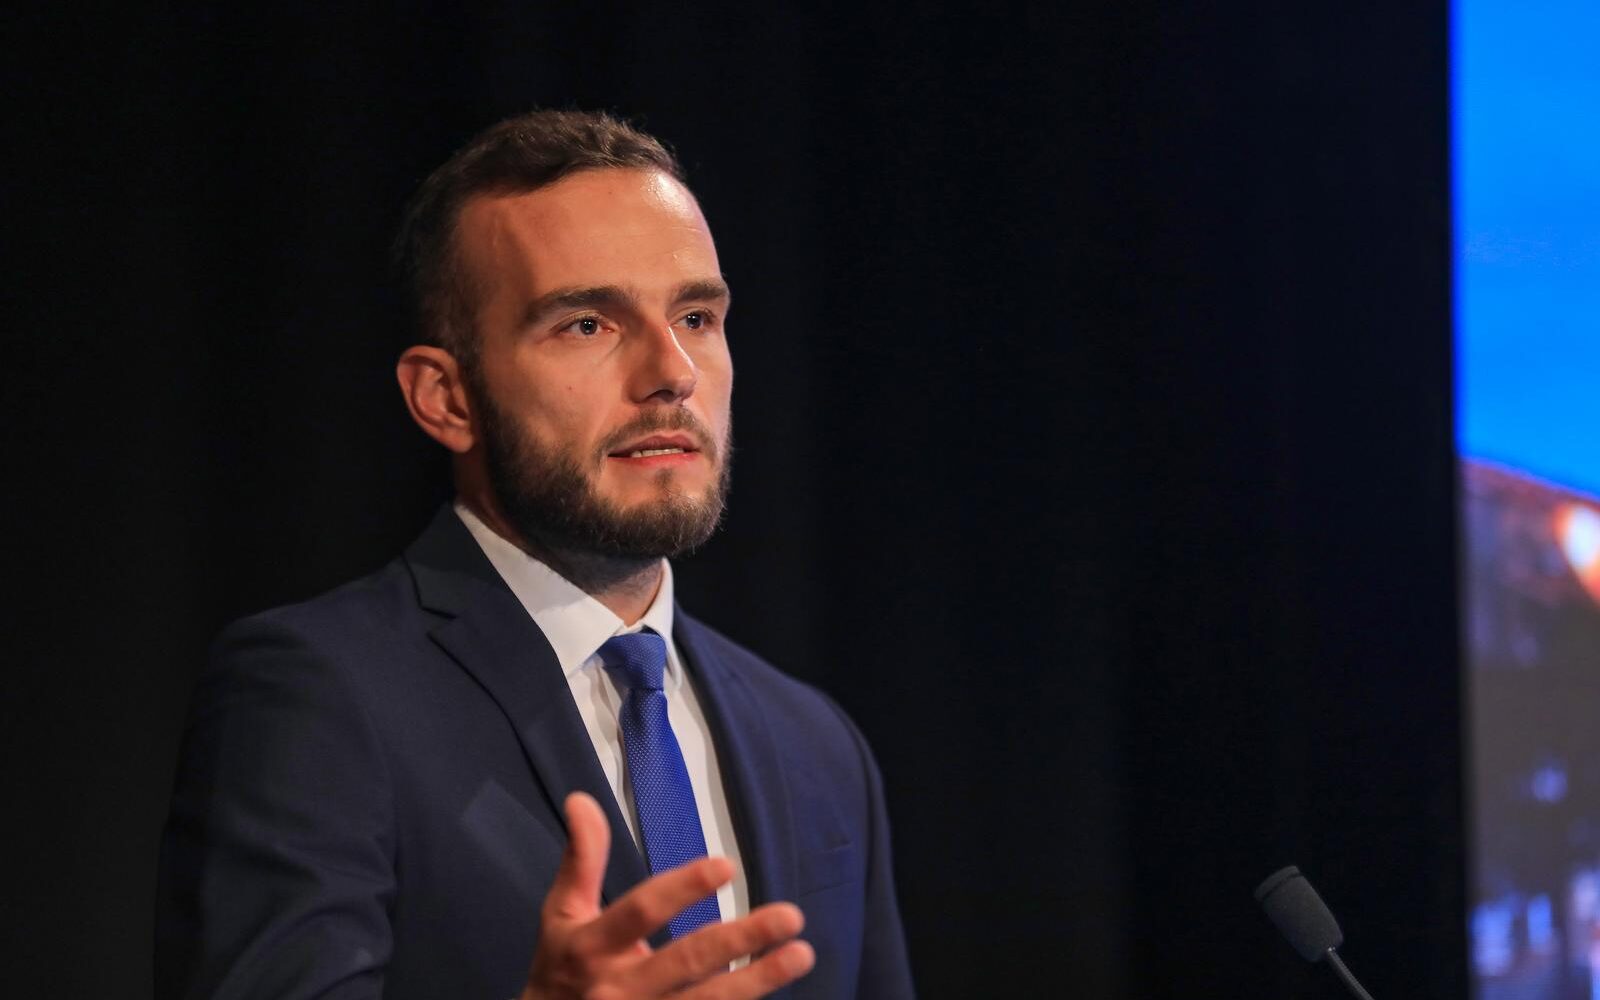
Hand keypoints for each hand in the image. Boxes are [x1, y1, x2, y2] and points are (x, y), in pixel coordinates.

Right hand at [521, 792, 814, 999]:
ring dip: (757, 981)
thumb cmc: (560, 969)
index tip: (726, 865)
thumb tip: (582, 799)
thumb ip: (581, 859)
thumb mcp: (562, 914)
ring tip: (801, 954)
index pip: (640, 912)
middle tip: (791, 915)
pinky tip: (776, 989)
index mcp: (592, 947)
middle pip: (685, 962)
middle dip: (739, 940)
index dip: (682, 889)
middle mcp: (618, 989)